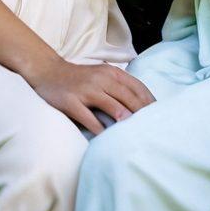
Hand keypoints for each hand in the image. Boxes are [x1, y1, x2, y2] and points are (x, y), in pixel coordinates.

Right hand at [27, 55, 154, 135]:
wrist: (49, 72)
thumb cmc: (80, 78)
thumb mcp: (102, 75)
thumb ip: (119, 86)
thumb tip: (143, 104)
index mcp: (111, 72)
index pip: (137, 87)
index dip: (149, 102)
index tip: (160, 116)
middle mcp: (100, 79)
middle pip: (128, 97)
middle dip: (142, 113)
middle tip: (153, 129)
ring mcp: (85, 90)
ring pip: (111, 105)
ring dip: (125, 119)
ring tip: (136, 133)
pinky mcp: (71, 101)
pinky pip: (89, 118)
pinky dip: (100, 129)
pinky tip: (108, 139)